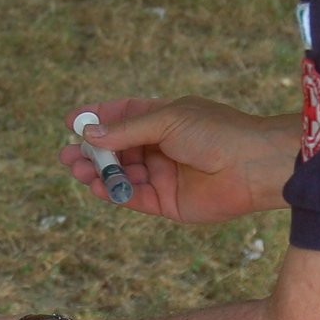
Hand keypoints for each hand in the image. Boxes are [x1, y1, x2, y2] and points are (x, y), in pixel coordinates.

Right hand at [59, 96, 299, 223]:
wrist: (252, 165)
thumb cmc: (216, 132)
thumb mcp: (167, 120)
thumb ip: (128, 129)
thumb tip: (89, 131)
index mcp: (165, 119)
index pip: (124, 117)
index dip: (98, 119)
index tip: (71, 122)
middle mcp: (162, 147)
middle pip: (118, 149)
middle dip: (92, 151)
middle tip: (67, 155)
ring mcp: (164, 175)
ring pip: (123, 174)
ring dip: (99, 172)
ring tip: (78, 170)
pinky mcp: (168, 203)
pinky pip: (134, 197)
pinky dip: (115, 192)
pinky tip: (99, 185)